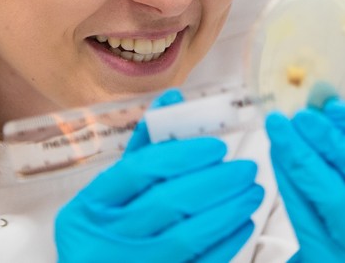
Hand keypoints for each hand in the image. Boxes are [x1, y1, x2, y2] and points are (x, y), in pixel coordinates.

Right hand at [56, 90, 264, 262]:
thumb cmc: (103, 230)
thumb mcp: (108, 192)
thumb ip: (142, 149)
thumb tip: (174, 99)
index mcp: (92, 204)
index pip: (140, 171)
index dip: (182, 155)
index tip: (218, 147)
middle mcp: (106, 236)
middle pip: (167, 202)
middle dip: (215, 183)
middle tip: (247, 169)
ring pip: (186, 236)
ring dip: (227, 212)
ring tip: (252, 193)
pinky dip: (224, 244)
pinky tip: (242, 225)